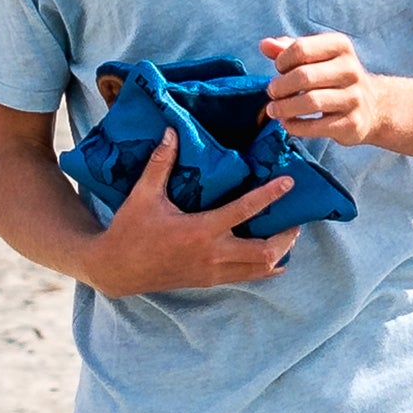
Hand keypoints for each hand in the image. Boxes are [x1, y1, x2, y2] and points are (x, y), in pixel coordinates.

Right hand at [81, 129, 295, 297]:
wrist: (117, 269)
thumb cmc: (131, 230)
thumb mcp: (143, 195)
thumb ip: (160, 164)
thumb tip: (171, 131)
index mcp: (200, 230)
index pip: (244, 211)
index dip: (270, 195)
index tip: (289, 183)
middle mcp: (213, 254)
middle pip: (265, 251)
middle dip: (286, 237)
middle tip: (295, 220)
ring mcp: (214, 271)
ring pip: (260, 269)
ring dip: (279, 253)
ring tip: (288, 236)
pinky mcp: (211, 281)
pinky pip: (248, 278)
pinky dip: (265, 269)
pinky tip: (274, 259)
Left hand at [261, 32, 384, 146]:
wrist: (373, 107)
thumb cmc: (333, 77)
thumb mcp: (315, 57)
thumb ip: (289, 48)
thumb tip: (265, 45)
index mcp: (341, 46)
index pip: (301, 48)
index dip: (282, 61)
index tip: (279, 70)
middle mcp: (351, 70)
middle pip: (304, 76)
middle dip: (280, 86)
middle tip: (272, 93)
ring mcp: (354, 98)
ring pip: (310, 102)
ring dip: (284, 108)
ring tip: (273, 110)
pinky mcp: (353, 123)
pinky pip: (316, 126)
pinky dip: (295, 126)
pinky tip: (288, 123)